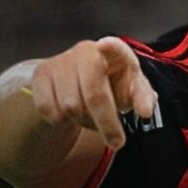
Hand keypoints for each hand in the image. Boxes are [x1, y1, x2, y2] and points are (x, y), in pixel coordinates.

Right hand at [29, 37, 156, 149]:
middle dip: (107, 123)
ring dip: (84, 121)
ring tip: (92, 117)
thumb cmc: (112, 84)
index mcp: (114, 52)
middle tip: (117, 143)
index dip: (110, 46)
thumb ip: (143, 98)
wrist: (77, 79)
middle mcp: (86, 51)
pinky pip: (49, 109)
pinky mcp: (41, 74)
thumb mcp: (133, 89)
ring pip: (71, 107)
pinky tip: (71, 113)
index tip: (105, 45)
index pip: (114, 46)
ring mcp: (61, 61)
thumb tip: (146, 111)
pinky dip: (62, 120)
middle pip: (94, 94)